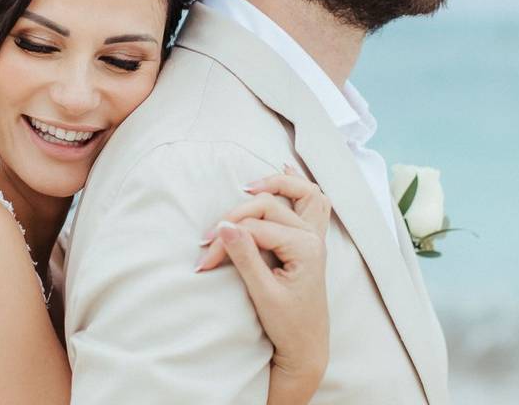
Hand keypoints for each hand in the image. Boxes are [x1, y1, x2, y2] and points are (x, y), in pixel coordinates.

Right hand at [196, 167, 330, 391]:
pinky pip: (311, 203)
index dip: (226, 240)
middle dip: (235, 219)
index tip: (203, 259)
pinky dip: (297, 186)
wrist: (306, 348)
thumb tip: (223, 225)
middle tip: (208, 240)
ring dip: (276, 184)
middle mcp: (313, 237)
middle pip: (268, 207)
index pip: (255, 229)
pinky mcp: (309, 241)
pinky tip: (284, 171)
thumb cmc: (288, 325)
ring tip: (247, 186)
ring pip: (301, 193)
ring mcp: (314, 237)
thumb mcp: (262, 293)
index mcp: (305, 248)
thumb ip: (244, 256)